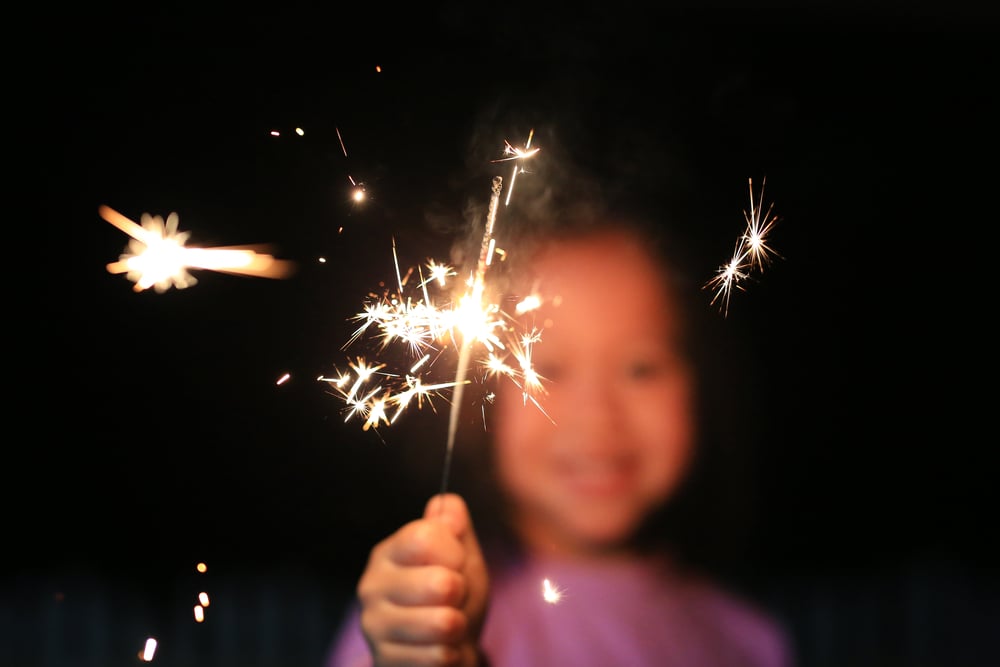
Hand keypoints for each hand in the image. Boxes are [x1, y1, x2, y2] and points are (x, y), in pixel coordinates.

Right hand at [357, 493, 489, 666]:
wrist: (446, 650)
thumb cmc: (453, 598)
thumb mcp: (462, 557)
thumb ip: (455, 527)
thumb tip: (447, 503)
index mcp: (388, 552)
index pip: (427, 537)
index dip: (455, 552)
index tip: (456, 564)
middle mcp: (371, 585)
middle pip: (441, 582)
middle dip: (462, 594)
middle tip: (452, 600)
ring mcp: (374, 626)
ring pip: (443, 623)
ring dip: (459, 627)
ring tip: (449, 625)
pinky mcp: (385, 660)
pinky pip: (439, 656)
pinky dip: (452, 654)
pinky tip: (441, 649)